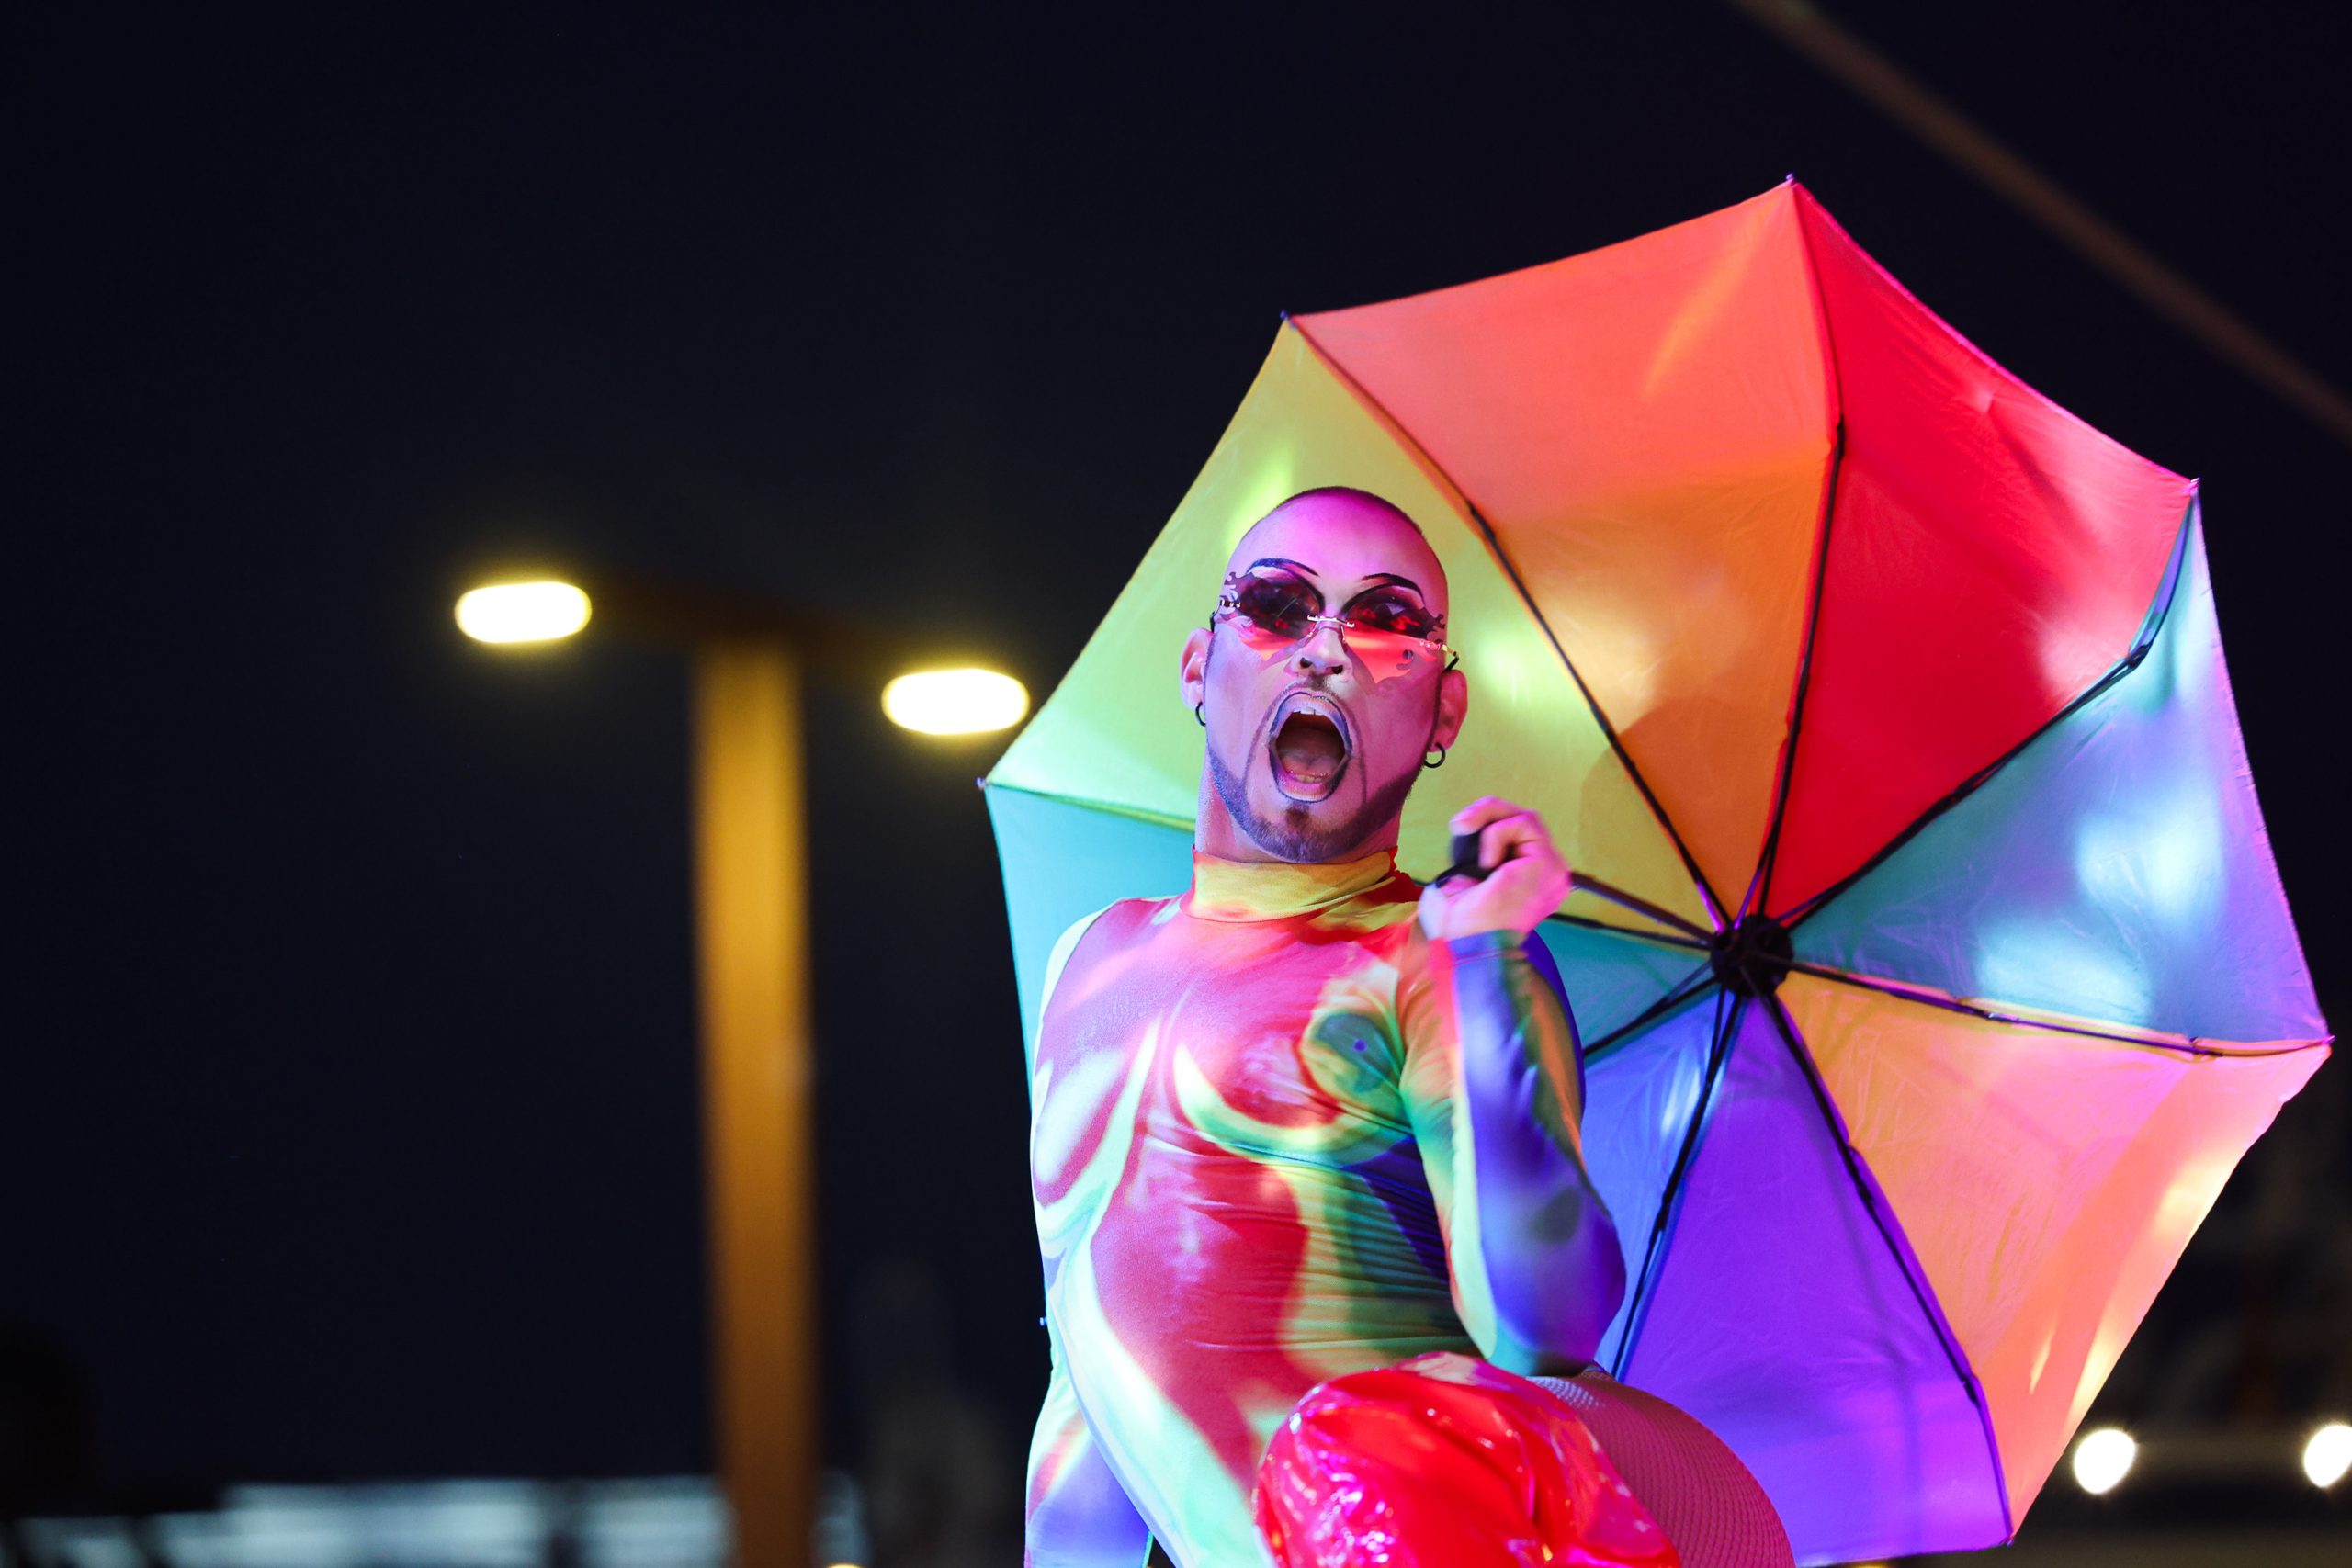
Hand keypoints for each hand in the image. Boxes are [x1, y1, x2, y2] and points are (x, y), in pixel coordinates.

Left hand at [1418, 797, 1572, 942]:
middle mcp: (1545, 874)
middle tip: (1458, 825)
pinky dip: (1495, 835)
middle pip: (1523, 820)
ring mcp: (1551, 869)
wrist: (1468, 948)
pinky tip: (1486, 864)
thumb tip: (1469, 833)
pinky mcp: (1548, 864)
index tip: (1458, 830)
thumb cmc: (1457, 926)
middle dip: (1487, 812)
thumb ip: (1470, 854)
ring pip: (1525, 817)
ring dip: (1489, 820)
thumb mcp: (1458, 879)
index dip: (1488, 824)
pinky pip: (1523, 824)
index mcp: (1527, 881)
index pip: (1516, 836)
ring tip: (1468, 841)